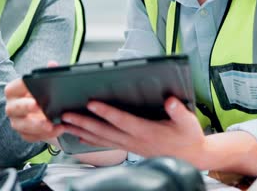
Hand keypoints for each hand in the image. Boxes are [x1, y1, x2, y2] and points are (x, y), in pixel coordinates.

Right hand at [4, 61, 64, 142]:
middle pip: (14, 108)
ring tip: (51, 124)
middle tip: (39, 106)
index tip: (32, 87)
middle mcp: (11, 107)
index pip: (14, 87)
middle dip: (26, 107)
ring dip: (36, 125)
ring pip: (21, 125)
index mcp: (14, 91)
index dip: (22, 87)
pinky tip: (56, 131)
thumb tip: (52, 64)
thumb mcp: (45, 84)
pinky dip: (43, 135)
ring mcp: (16, 122)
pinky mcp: (23, 134)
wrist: (45, 113)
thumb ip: (49, 73)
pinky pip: (30, 136)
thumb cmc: (42, 95)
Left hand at [60, 97, 206, 163]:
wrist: (191, 156)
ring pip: (101, 138)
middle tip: (66, 115)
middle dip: (83, 122)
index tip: (91, 103)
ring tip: (65, 124)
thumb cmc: (187, 137)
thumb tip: (171, 101)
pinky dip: (90, 141)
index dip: (106, 112)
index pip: (121, 120)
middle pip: (104, 130)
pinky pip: (105, 145)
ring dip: (81, 131)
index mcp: (146, 131)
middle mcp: (134, 140)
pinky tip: (79, 137)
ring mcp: (129, 146)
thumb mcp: (188, 122)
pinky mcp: (128, 148)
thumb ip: (178, 111)